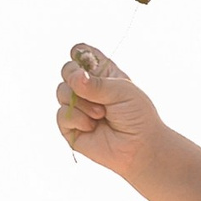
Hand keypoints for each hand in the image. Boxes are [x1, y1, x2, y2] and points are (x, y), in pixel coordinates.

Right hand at [54, 44, 168, 179]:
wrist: (139, 147)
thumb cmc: (136, 115)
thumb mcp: (121, 91)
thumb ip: (96, 83)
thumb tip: (74, 77)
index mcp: (101, 74)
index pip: (82, 55)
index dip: (79, 54)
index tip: (82, 59)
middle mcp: (87, 88)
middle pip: (66, 71)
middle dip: (74, 77)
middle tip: (89, 88)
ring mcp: (77, 107)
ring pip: (61, 92)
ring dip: (81, 102)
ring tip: (101, 114)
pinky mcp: (70, 127)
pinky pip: (61, 115)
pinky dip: (77, 119)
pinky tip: (92, 126)